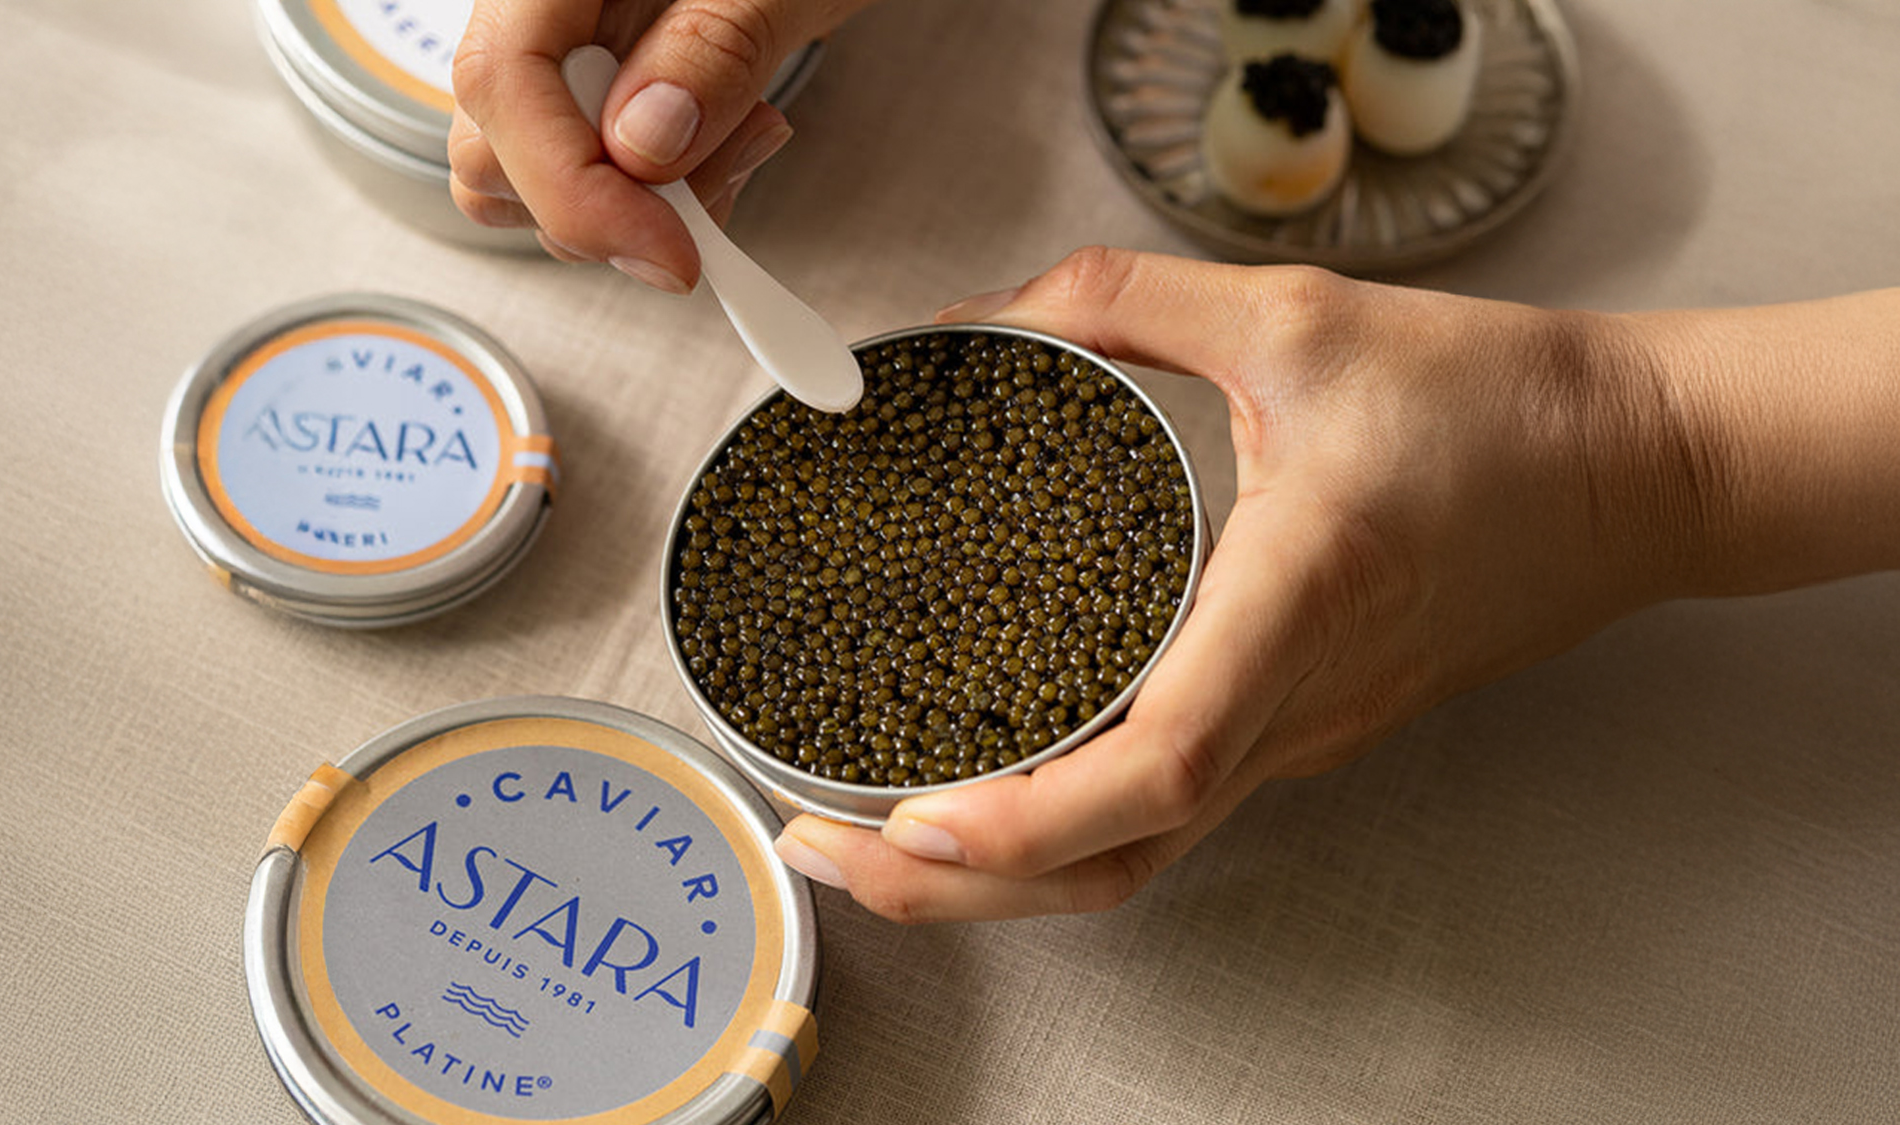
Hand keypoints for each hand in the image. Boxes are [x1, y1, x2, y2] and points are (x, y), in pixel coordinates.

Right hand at [448, 0, 873, 288]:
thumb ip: (712, 52)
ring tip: (748, 138)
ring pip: (529, 175)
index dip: (576, 191)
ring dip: (640, 204)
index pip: (503, 82)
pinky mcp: (594, 80)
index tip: (669, 252)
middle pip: (495, 146)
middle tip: (732, 170)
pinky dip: (656, 192)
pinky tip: (730, 141)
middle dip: (613, 204)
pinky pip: (584, 167)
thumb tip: (642, 147)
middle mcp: (535, 5)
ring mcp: (559, 44)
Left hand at [771, 247, 1872, 922]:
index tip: (913, 822)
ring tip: (881, 839)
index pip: (1158, 767)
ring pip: (1140, 859)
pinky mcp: (1308, 729)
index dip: (1026, 819)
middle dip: (957, 889)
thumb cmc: (1499, 407)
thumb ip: (1132, 299)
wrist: (1639, 471)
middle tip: (826, 846)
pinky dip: (1068, 831)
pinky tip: (997, 789)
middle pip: (1117, 863)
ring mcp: (1305, 736)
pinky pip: (1173, 814)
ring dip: (1002, 878)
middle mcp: (1295, 704)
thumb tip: (997, 312)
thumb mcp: (1299, 319)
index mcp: (1295, 603)